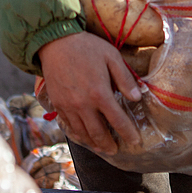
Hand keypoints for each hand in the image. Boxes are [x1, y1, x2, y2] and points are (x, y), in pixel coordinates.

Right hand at [38, 32, 141, 155]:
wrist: (55, 41)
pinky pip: (69, 124)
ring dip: (93, 143)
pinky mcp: (57, 103)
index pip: (118, 121)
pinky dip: (78, 133)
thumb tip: (136, 98)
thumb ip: (125, 79)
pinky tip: (83, 134)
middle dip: (109, 144)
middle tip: (115, 150)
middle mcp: (83, 104)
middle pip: (98, 133)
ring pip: (82, 132)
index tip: (135, 141)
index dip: (128, 133)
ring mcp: (68, 106)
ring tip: (101, 148)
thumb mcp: (112, 56)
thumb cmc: (86, 47)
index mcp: (100, 93)